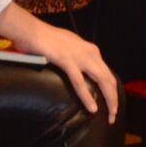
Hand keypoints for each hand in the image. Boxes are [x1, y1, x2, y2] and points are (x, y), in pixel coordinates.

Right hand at [0, 4, 118, 120]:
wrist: (31, 30)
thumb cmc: (46, 39)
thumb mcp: (70, 47)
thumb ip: (79, 58)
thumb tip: (82, 72)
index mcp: (91, 50)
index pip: (108, 74)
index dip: (112, 91)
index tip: (112, 106)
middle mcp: (90, 52)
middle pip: (109, 79)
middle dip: (114, 99)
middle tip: (114, 116)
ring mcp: (79, 56)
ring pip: (101, 81)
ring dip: (108, 100)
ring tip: (110, 116)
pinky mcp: (67, 60)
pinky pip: (80, 82)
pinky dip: (87, 96)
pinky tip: (92, 108)